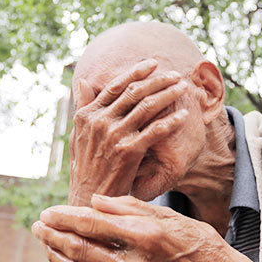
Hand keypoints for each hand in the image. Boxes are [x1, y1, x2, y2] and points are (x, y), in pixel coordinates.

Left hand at [32, 194, 242, 261]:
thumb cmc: (193, 242)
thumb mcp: (167, 216)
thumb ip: (127, 208)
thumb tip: (92, 202)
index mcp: (147, 237)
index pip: (92, 225)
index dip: (64, 218)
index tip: (47, 212)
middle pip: (80, 249)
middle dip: (53, 236)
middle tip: (38, 227)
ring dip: (57, 257)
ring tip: (46, 245)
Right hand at [68, 59, 188, 205]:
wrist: (89, 199)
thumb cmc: (86, 168)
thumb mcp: (78, 135)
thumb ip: (83, 107)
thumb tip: (84, 81)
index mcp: (87, 115)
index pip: (115, 86)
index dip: (135, 72)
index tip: (152, 63)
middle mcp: (99, 122)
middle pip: (134, 93)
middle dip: (157, 80)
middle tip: (175, 73)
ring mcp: (114, 136)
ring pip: (147, 107)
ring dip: (168, 94)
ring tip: (182, 88)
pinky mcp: (128, 151)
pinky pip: (155, 131)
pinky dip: (171, 121)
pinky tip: (184, 115)